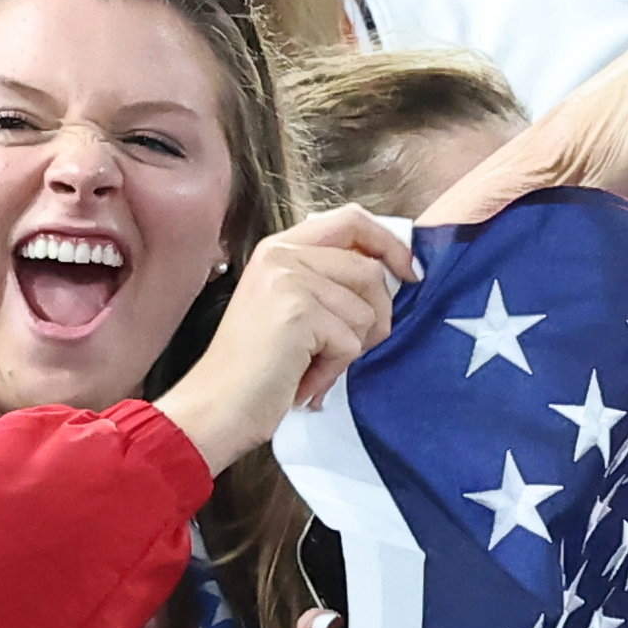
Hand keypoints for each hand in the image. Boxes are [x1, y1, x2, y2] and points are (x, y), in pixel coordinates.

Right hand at [154, 207, 420, 470]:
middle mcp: (281, 255)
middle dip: (375, 316)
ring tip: (310, 366)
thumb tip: (394, 276)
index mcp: (279, 249)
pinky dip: (333, 370)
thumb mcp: (290, 311)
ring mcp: (288, 281)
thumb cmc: (256, 371)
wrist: (217, 407)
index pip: (351, 220)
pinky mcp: (297, 313)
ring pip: (365, 310)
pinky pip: (350, 342)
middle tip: (346, 349)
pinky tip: (302, 379)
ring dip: (348, 350)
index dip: (388, 244)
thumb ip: (328, 284)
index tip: (409, 273)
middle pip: (369, 268)